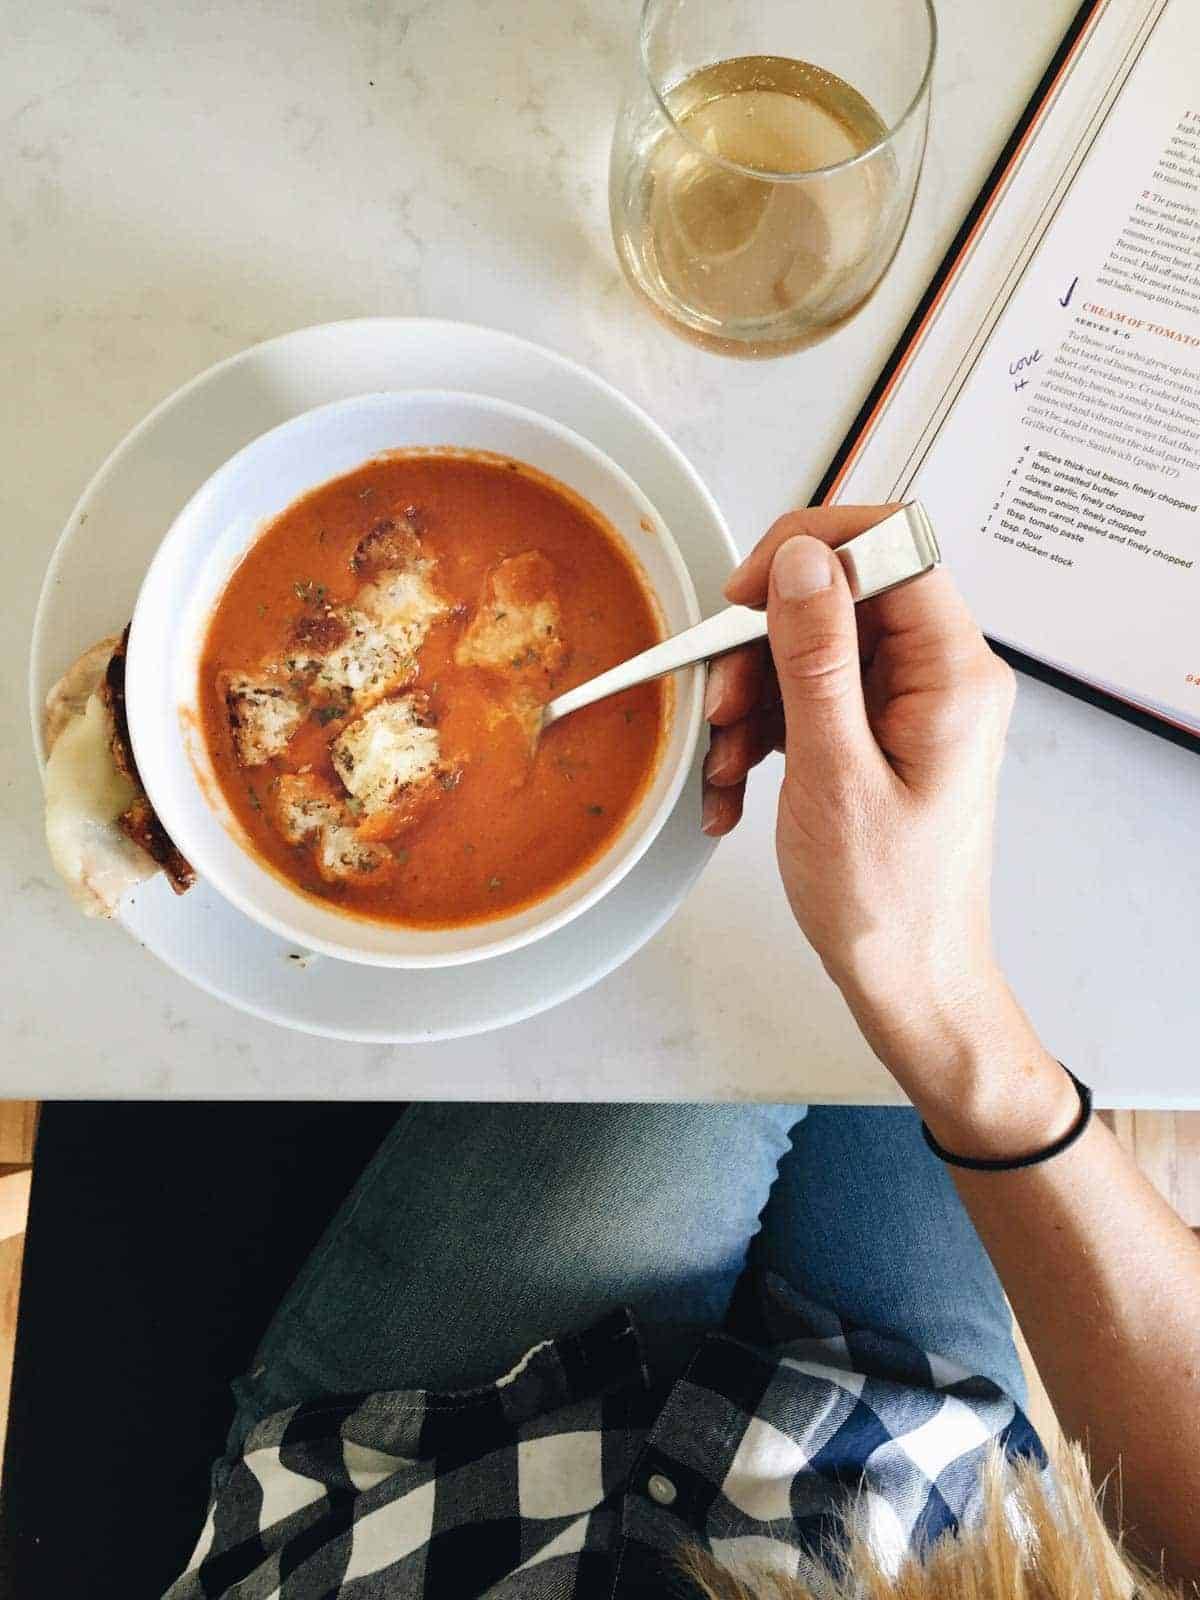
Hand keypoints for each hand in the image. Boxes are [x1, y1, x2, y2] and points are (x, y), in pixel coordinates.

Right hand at [704, 507, 1068, 1132]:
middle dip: (762, 645)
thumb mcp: (833, 772)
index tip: (744, 597)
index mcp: (953, 673)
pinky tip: (736, 788)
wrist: (911, 982)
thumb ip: (815, 657)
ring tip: (726, 767)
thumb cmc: (887, 903)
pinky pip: (810, 698)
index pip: (892, 545)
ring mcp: (910, 704)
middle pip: (840, 597)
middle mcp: (940, 675)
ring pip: (812, 649)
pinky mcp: (881, 733)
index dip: (809, 552)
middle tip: (721, 704)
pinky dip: (764, 733)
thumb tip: (802, 560)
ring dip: (752, 700)